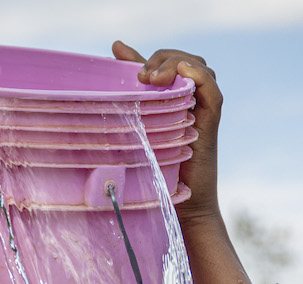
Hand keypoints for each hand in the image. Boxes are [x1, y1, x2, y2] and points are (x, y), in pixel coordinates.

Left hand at [111, 41, 250, 283]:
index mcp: (168, 106)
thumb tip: (92, 106)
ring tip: (150, 79)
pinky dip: (195, 73)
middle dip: (158, 58)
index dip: (141, 54)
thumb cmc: (151, 185)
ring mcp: (201, 111)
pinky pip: (210, 85)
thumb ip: (120, 120)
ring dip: (173, 62)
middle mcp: (188, 104)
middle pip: (181, 60)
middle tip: (138, 76)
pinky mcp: (210, 120)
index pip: (162, 65)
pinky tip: (173, 77)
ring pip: (197, 66)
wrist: (178, 213)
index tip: (116, 51)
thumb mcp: (129, 144)